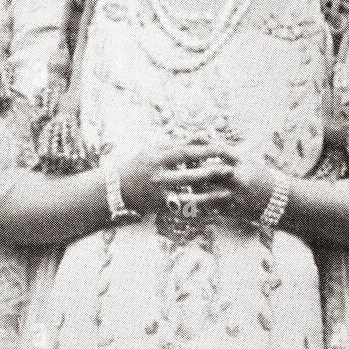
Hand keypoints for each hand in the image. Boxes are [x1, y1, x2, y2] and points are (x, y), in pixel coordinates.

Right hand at [117, 140, 235, 214]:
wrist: (117, 189)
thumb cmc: (140, 164)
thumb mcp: (155, 149)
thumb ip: (178, 143)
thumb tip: (203, 135)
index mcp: (158, 159)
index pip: (186, 153)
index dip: (205, 151)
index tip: (223, 148)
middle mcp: (159, 177)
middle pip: (189, 176)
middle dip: (211, 173)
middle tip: (231, 170)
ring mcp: (160, 195)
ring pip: (188, 198)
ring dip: (209, 197)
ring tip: (228, 193)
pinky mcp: (161, 209)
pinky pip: (183, 212)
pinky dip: (199, 213)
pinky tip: (214, 211)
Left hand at [161, 142, 280, 219]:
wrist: (279, 200)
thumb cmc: (258, 175)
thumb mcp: (244, 159)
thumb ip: (221, 150)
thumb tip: (196, 135)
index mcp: (242, 160)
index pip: (217, 150)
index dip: (198, 149)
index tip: (184, 151)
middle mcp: (240, 176)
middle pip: (208, 172)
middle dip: (189, 173)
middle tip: (173, 173)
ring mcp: (237, 194)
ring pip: (206, 194)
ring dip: (190, 194)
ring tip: (175, 193)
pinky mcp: (235, 210)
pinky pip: (211, 210)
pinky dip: (198, 209)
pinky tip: (185, 208)